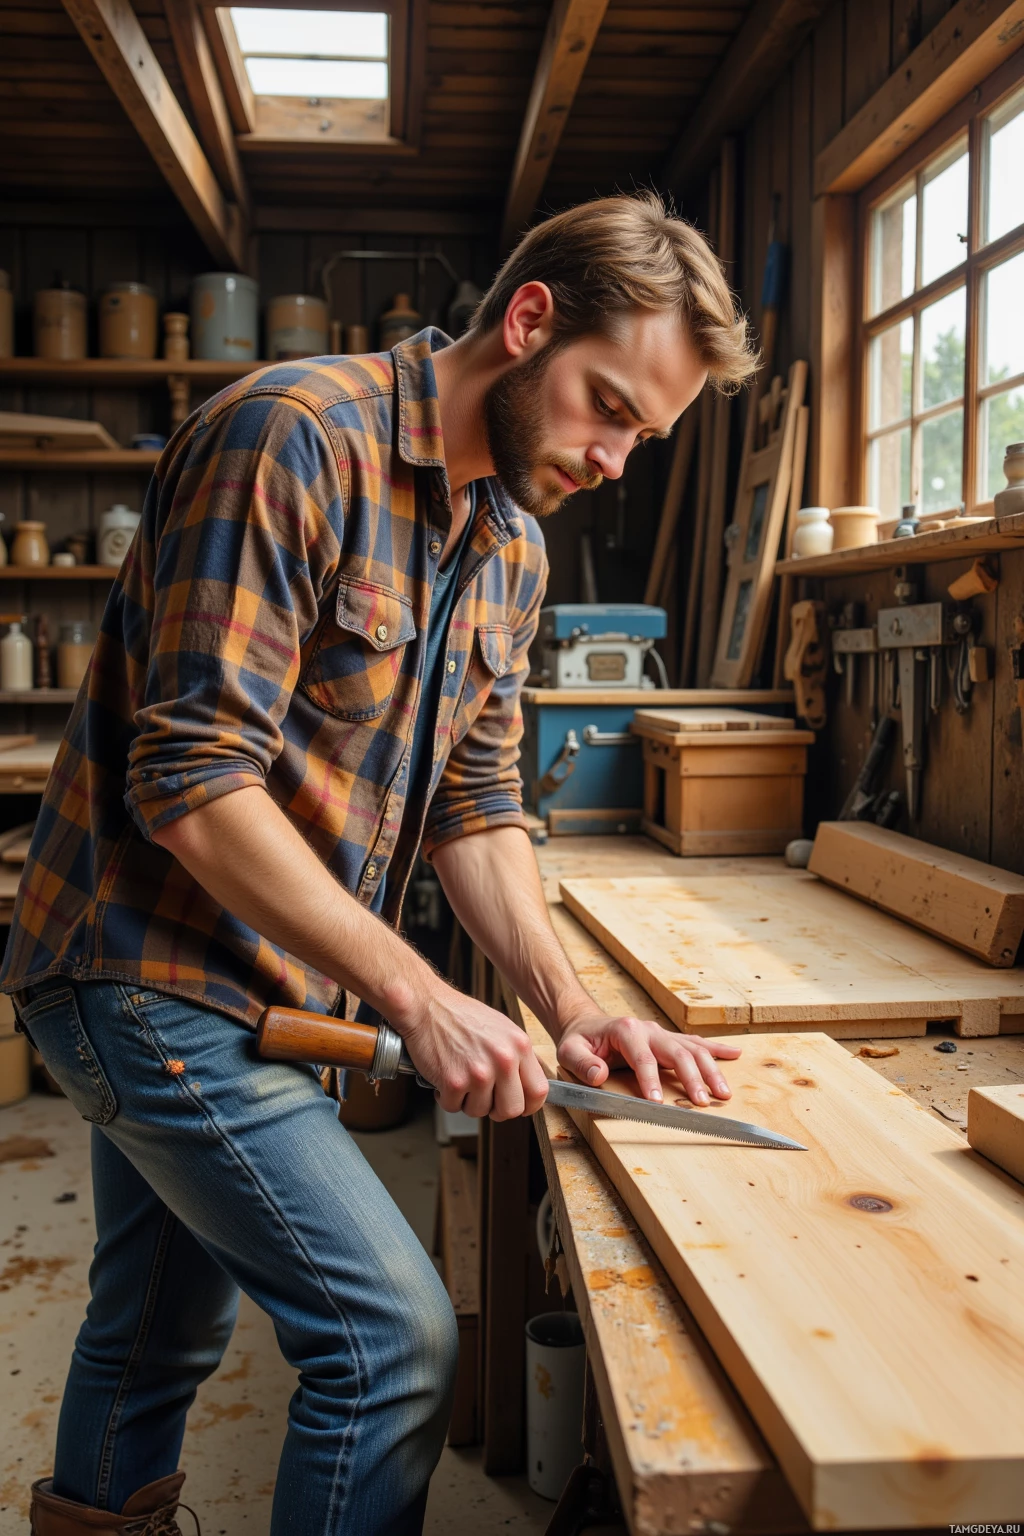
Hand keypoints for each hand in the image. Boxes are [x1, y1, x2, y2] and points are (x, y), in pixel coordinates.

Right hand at [395, 980, 549, 1121]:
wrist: (426, 1006)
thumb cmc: (460, 1016)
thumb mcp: (502, 1029)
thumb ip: (517, 1057)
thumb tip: (525, 1086)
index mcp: (519, 1045)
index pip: (538, 1091)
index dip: (528, 1105)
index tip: (519, 1106)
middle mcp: (503, 1060)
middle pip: (512, 1110)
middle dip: (496, 1110)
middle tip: (483, 1098)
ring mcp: (479, 1072)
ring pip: (480, 1111)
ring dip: (467, 1101)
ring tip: (460, 1078)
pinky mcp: (454, 1082)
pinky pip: (453, 1107)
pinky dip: (446, 1098)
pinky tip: (444, 1078)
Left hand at [556, 1011, 740, 1105]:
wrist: (586, 1024)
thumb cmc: (579, 1040)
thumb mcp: (569, 1050)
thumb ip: (581, 1063)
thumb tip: (598, 1074)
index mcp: (626, 1031)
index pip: (642, 1058)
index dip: (651, 1080)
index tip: (657, 1102)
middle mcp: (649, 1029)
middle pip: (677, 1052)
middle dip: (692, 1078)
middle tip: (703, 1102)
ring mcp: (662, 1033)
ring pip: (693, 1049)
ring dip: (711, 1070)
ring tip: (723, 1092)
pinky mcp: (669, 1039)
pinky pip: (696, 1043)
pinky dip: (717, 1049)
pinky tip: (735, 1054)